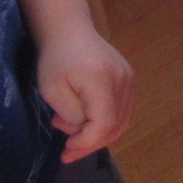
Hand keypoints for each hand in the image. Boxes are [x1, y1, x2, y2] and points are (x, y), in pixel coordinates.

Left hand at [35, 23, 133, 161]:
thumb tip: (83, 130)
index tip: (66, 148)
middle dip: (91, 144)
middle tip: (67, 152)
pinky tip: (87, 125)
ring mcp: (129, 79)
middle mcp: (122, 80)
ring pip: (122, 121)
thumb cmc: (56, 59)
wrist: (70, 30)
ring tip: (74, 137)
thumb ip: (71, 115)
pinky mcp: (128, 79)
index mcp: (102, 80)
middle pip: (116, 125)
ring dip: (99, 136)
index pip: (104, 123)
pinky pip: (123, 111)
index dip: (87, 142)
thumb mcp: (53, 91)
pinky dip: (107, 124)